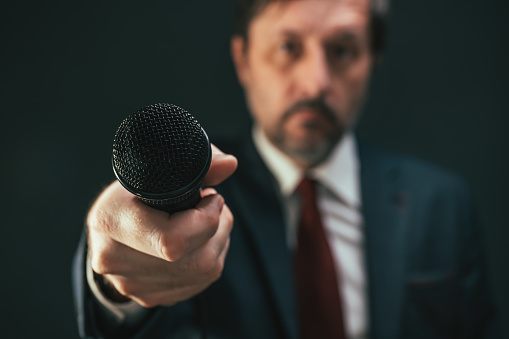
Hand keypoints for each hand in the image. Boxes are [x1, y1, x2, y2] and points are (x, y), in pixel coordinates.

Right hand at [87, 144, 236, 306]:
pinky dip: (209, 260)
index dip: (206, 219)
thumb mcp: (156, 168)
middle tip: (214, 208)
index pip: (173, 239)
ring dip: (218, 242)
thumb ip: (198, 163)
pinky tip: (200, 242)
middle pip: (196, 260)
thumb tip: (229, 164)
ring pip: (204, 272)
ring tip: (208, 221)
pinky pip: (199, 283)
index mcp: (110, 221)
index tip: (211, 197)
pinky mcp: (149, 296)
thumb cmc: (135, 189)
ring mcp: (132, 284)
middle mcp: (115, 259)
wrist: (109, 225)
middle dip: (219, 229)